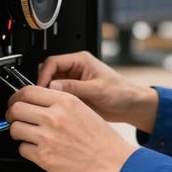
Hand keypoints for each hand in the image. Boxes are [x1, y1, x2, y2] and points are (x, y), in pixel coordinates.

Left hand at [6, 85, 135, 171]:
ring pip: (15, 128)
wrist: (113, 163)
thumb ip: (60, 103)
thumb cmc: (102, 140)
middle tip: (15, 118)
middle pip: (16, 108)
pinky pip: (22, 149)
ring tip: (27, 135)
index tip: (16, 101)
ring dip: (18, 132)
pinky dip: (27, 149)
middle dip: (12, 114)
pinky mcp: (44, 157)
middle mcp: (55, 116)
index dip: (17, 96)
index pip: (28, 90)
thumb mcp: (84, 109)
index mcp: (66, 101)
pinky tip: (38, 149)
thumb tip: (39, 101)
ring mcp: (48, 137)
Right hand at [36, 51, 157, 133]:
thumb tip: (53, 87)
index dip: (44, 75)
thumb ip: (74, 87)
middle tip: (43, 99)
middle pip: (49, 73)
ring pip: (52, 85)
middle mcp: (75, 69)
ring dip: (49, 95)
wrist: (131, 106)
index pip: (53, 62)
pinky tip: (57, 111)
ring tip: (50, 106)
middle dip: (44, 85)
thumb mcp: (97, 89)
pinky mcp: (75, 94)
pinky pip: (59, 96)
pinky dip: (55, 102)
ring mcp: (74, 82)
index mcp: (81, 60)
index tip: (40, 89)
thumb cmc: (121, 92)